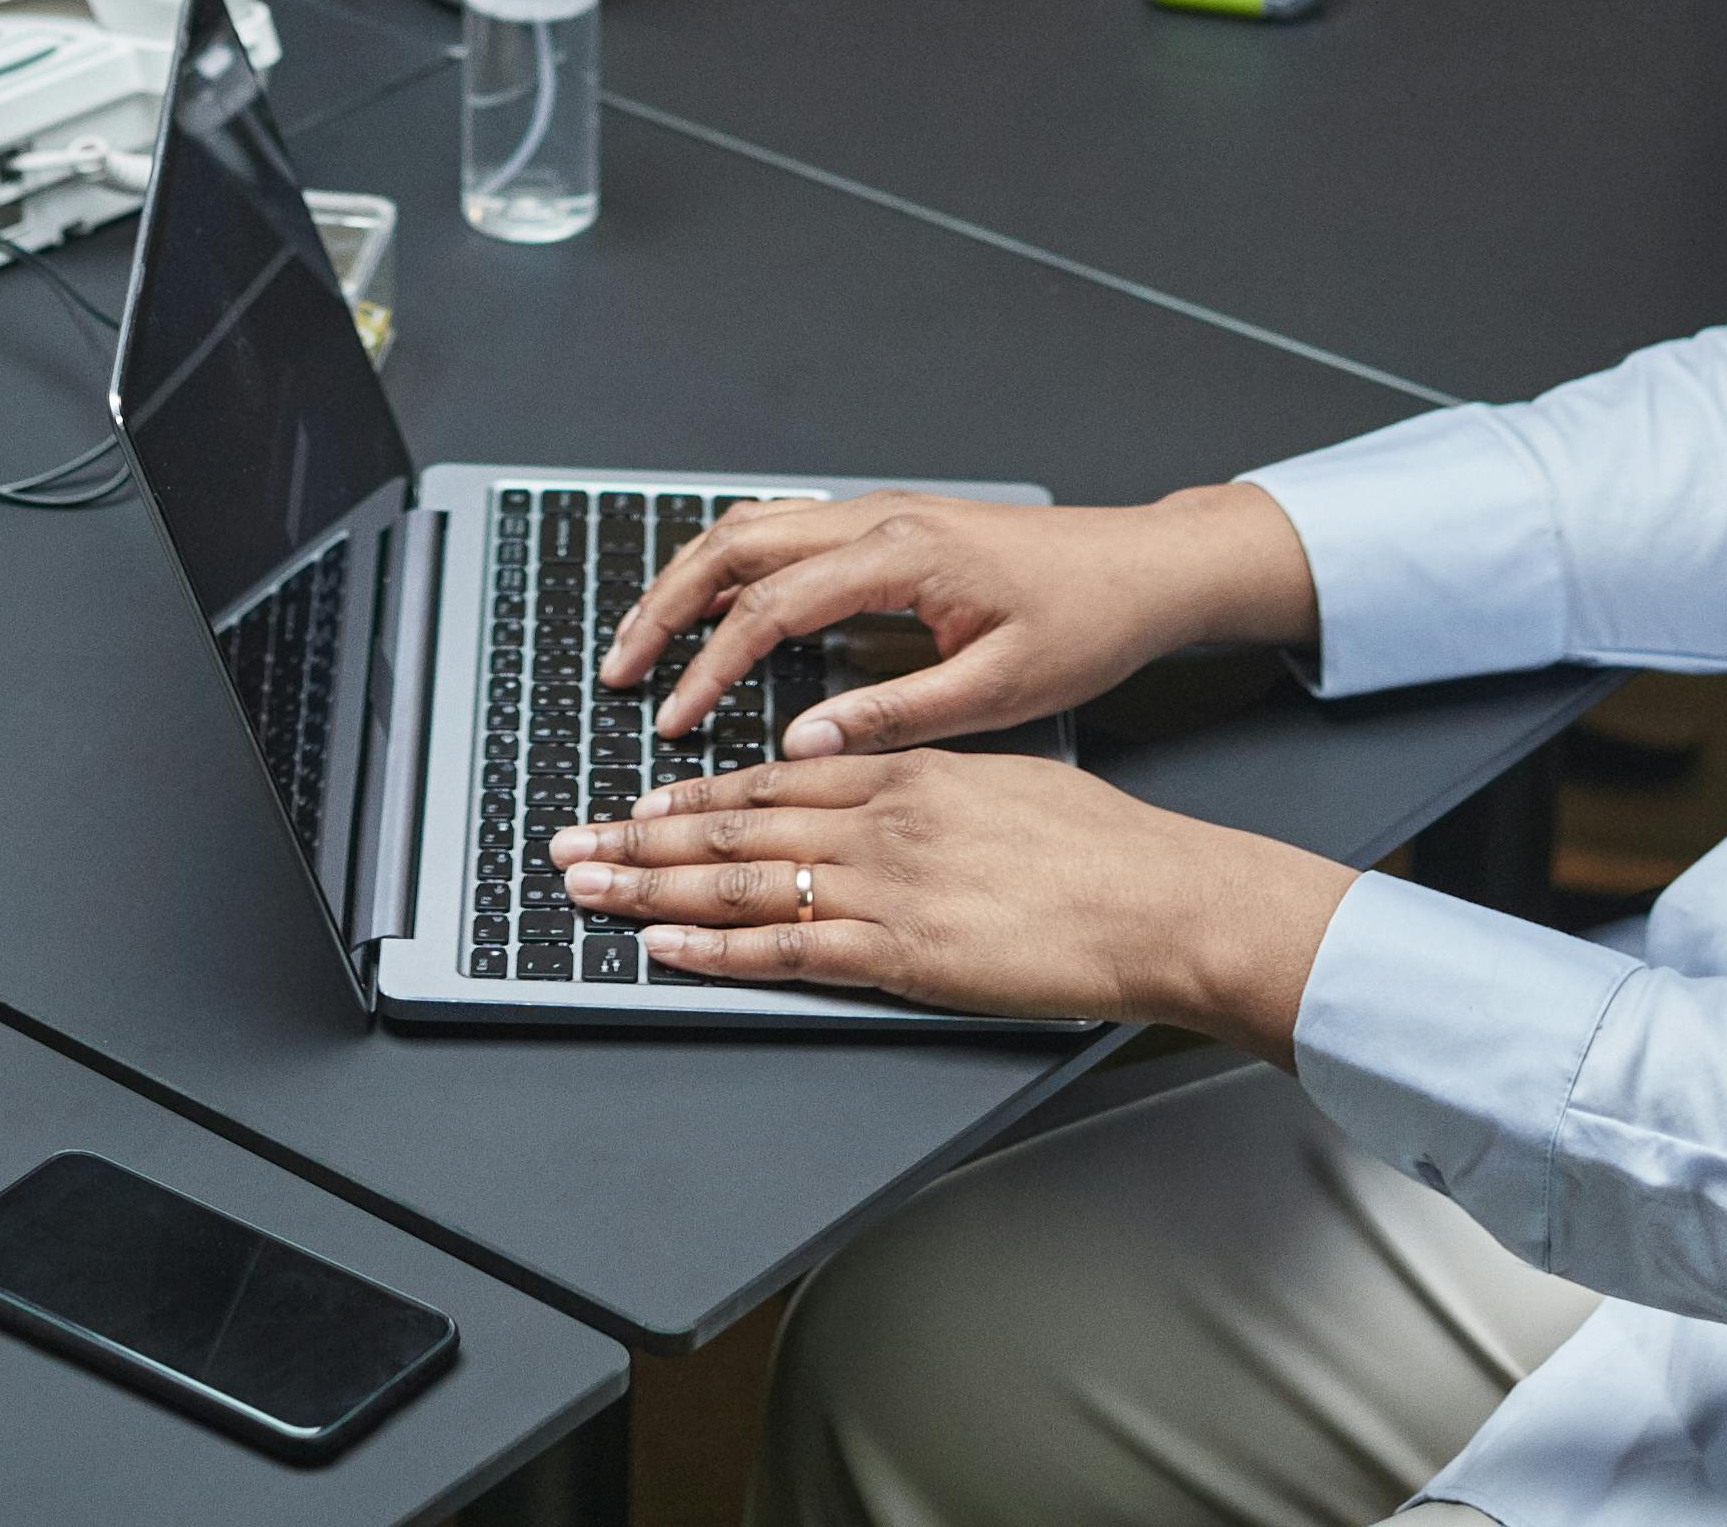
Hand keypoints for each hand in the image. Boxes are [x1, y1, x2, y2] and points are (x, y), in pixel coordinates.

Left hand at [551, 749, 1359, 1050]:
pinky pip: (785, 950)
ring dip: (650, 887)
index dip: (693, 795)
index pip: (771, 777)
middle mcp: (879, 819)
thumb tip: (876, 784)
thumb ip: (925, 782)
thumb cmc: (1099, 849)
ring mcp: (883, 887)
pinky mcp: (899, 954)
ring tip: (588, 889)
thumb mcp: (999, 782)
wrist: (1155, 898)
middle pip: (732, 825)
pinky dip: (715, 949)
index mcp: (904, 771)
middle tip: (571, 844)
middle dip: (639, 838)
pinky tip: (666, 947)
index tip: (637, 804)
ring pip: (739, 882)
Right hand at [595, 484, 1311, 756]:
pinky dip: (733, 565)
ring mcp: (882, 512)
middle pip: (735, 545)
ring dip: (690, 579)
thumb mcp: (1000, 690)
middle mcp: (880, 518)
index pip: (771, 609)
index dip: (710, 668)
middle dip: (665, 606)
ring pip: (753, 527)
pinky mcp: (890, 523)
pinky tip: (715, 607)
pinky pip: (787, 531)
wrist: (1145, 567)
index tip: (674, 721)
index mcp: (903, 556)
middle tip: (619, 668)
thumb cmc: (1089, 624)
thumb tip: (802, 746)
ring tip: (647, 641)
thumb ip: (894, 716)